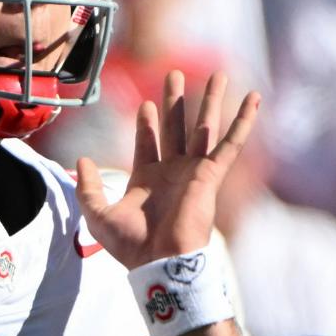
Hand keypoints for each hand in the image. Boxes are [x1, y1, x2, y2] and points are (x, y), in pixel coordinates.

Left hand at [75, 72, 259, 269]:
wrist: (160, 261)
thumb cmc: (132, 245)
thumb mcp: (98, 214)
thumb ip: (88, 186)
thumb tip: (82, 159)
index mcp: (148, 180)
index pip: (148, 142)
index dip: (147, 123)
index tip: (146, 104)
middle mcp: (173, 172)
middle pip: (175, 126)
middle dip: (174, 100)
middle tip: (173, 74)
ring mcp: (193, 171)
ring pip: (204, 127)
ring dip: (211, 100)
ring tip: (219, 74)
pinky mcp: (211, 175)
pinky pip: (231, 143)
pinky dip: (244, 120)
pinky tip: (254, 98)